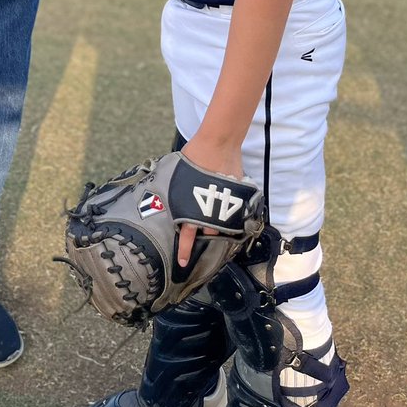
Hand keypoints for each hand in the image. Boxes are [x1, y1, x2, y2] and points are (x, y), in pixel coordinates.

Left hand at [175, 137, 242, 267]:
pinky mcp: (237, 197)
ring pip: (222, 226)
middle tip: (200, 251)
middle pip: (208, 234)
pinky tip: (230, 216)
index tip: (182, 262)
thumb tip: (169, 194)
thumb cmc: (195, 155)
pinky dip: (231, 216)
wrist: (217, 143)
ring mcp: (225, 205)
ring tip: (216, 233)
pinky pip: (234, 212)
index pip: (187, 234)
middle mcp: (208, 210)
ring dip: (218, 229)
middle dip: (204, 242)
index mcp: (191, 206)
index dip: (184, 249)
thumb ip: (177, 189)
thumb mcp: (179, 174)